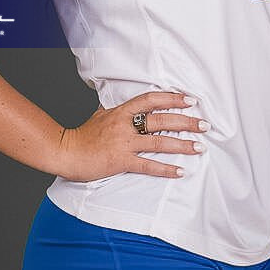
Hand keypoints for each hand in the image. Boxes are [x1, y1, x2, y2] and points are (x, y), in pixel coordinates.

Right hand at [56, 91, 208, 182]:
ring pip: (159, 141)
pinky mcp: (120, 161)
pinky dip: (165, 168)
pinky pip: (147, 165)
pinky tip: (180, 171)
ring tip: (199, 147)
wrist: (65, 151)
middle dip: (186, 121)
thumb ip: (114, 111)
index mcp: (121, 112)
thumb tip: (120, 103)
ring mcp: (123, 143)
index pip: (151, 100)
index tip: (190, 100)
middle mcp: (124, 125)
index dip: (172, 98)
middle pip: (161, 119)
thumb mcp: (99, 115)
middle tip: (204, 125)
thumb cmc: (81, 136)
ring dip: (182, 144)